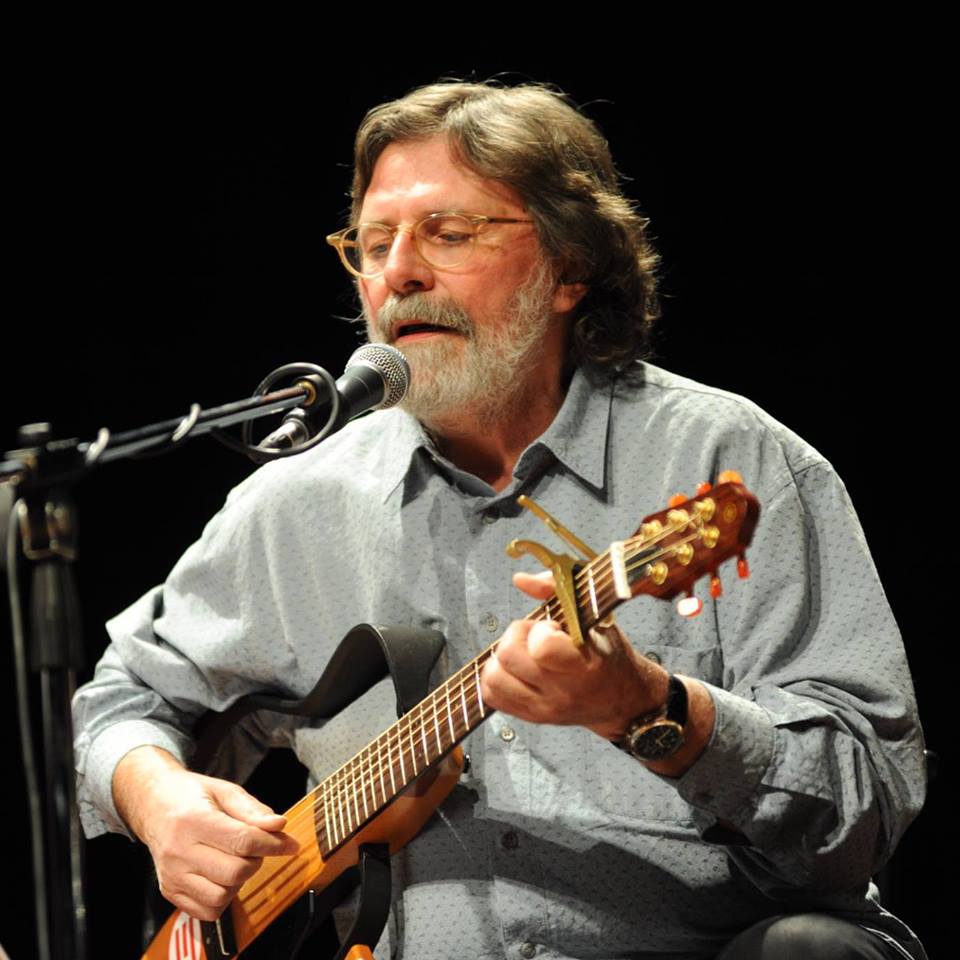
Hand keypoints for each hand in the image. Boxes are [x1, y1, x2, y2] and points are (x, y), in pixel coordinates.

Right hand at [113, 746, 299, 919]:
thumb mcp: (225, 791)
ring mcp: (172, 875)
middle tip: (255, 847)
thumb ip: (253, 810)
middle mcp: (178, 851)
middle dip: (256, 860)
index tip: (289, 844)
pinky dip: (223, 898)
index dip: (273, 844)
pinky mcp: (169, 891)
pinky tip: (222, 876)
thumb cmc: (191, 796)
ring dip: (239, 881)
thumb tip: (279, 826)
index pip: (242, 841)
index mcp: (193, 820)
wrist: (154, 805)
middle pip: (235, 872)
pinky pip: (206, 910)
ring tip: (235, 860)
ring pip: (222, 896)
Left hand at [480, 571, 669, 739]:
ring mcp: (543, 709)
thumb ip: (557, 589)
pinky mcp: (530, 717)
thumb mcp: (595, 616)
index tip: (553, 628)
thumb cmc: (608, 655)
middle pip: (507, 655)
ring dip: (503, 658)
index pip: (542, 648)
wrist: (620, 699)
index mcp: (584, 667)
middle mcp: (561, 692)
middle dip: (516, 636)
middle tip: (536, 636)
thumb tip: (521, 580)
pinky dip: (497, 677)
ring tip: (526, 654)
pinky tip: (517, 668)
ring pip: (493, 677)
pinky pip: (491, 695)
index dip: (540, 630)